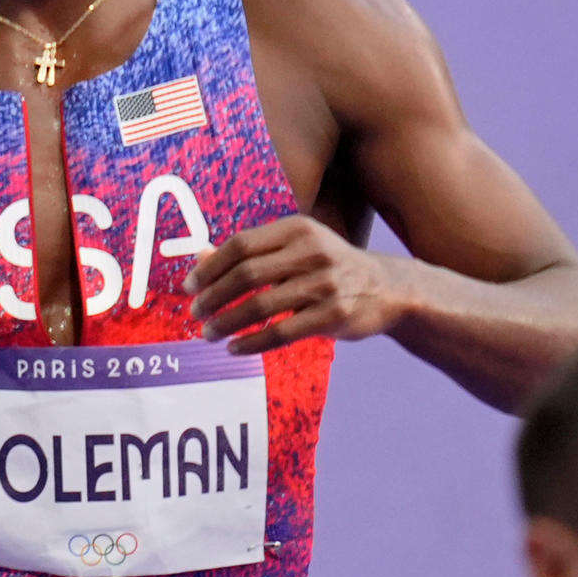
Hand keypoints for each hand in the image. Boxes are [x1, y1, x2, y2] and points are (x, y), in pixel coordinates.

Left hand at [186, 215, 414, 352]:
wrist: (389, 288)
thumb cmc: (329, 266)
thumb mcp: (295, 248)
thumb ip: (251, 252)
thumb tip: (199, 257)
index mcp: (297, 228)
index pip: (241, 244)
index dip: (210, 267)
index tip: (188, 286)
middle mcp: (311, 252)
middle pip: (246, 274)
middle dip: (213, 297)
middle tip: (195, 313)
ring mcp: (325, 284)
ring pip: (261, 306)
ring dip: (227, 322)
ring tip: (209, 333)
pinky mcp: (334, 316)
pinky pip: (281, 332)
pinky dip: (252, 342)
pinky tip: (235, 348)